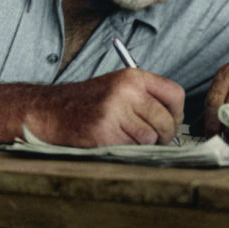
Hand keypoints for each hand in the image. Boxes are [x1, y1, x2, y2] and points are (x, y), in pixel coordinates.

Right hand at [23, 69, 183, 146]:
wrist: (51, 111)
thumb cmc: (88, 104)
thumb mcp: (119, 88)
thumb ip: (147, 99)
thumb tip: (175, 125)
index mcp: (132, 77)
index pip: (175, 94)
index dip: (177, 113)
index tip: (171, 122)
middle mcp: (126, 91)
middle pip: (166, 121)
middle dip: (164, 136)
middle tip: (155, 140)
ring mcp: (115, 112)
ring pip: (151, 138)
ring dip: (143, 145)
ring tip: (127, 138)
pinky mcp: (105, 133)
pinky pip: (132, 149)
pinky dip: (126, 150)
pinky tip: (112, 141)